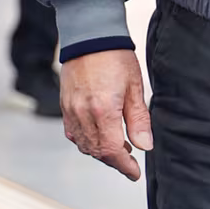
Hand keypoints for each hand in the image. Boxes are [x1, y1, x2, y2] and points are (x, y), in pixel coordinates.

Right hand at [61, 50, 151, 181]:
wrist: (90, 35)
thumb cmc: (115, 56)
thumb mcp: (135, 87)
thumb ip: (139, 119)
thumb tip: (144, 145)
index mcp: (103, 110)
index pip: (112, 150)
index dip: (124, 166)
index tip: (134, 173)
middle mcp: (83, 113)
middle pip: (97, 151)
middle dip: (114, 161)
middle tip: (130, 162)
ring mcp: (70, 110)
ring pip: (84, 144)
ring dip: (101, 152)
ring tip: (119, 148)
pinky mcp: (64, 105)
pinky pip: (72, 133)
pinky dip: (85, 141)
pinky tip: (98, 137)